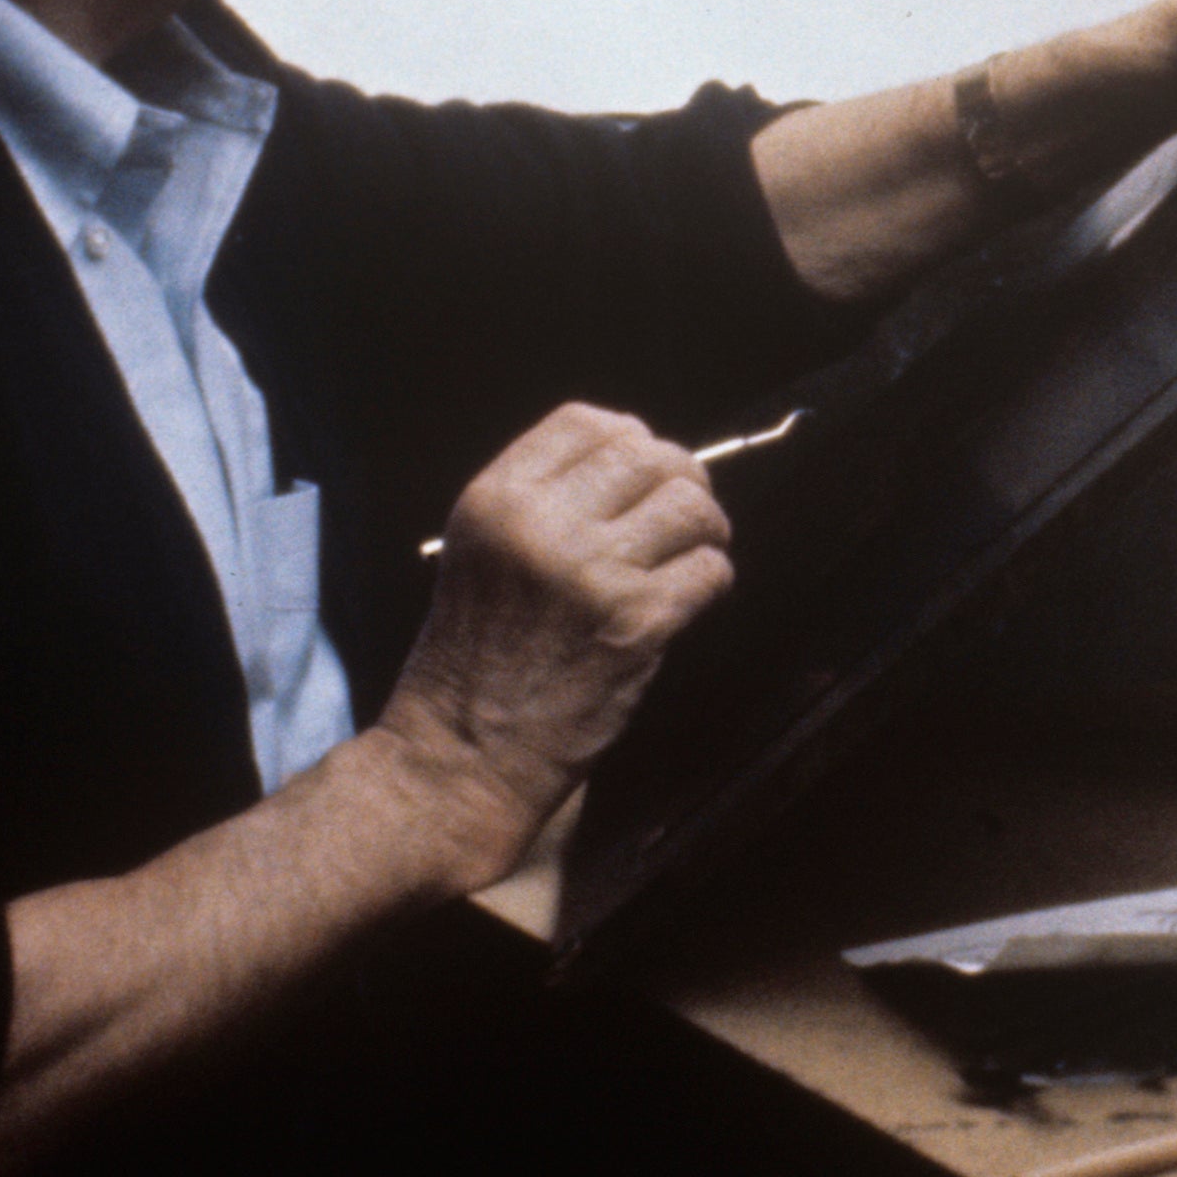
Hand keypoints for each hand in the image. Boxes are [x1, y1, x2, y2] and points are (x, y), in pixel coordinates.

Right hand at [373, 404, 731, 879]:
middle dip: (680, 476)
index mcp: (496, 500)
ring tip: (695, 549)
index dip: (629, 437)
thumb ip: (544, 501)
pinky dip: (712, 578)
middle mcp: (543, 526)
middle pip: (649, 454)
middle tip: (683, 510)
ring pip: (691, 505)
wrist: (464, 754)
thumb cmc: (475, 657)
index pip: (587, 422)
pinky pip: (709, 570)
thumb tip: (639, 451)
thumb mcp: (480, 552)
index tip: (642, 466)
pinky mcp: (637, 624)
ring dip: (706, 525)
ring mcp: (594, 574)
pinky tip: (691, 596)